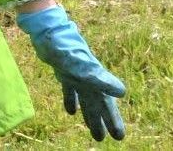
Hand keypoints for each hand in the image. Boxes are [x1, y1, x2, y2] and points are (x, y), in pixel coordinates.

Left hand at [17, 5, 126, 141]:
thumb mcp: (85, 66)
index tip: (119, 137)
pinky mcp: (64, 72)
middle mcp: (89, 80)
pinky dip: (71, 101)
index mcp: (96, 81)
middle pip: (97, 105)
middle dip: (102, 122)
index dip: (113, 120)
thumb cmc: (67, 49)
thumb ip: (102, 79)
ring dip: (89, 116)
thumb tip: (122, 93)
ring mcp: (77, 76)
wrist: (49, 32)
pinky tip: (70, 112)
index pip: (107, 105)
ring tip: (94, 132)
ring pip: (86, 100)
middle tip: (105, 139)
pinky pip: (70, 90)